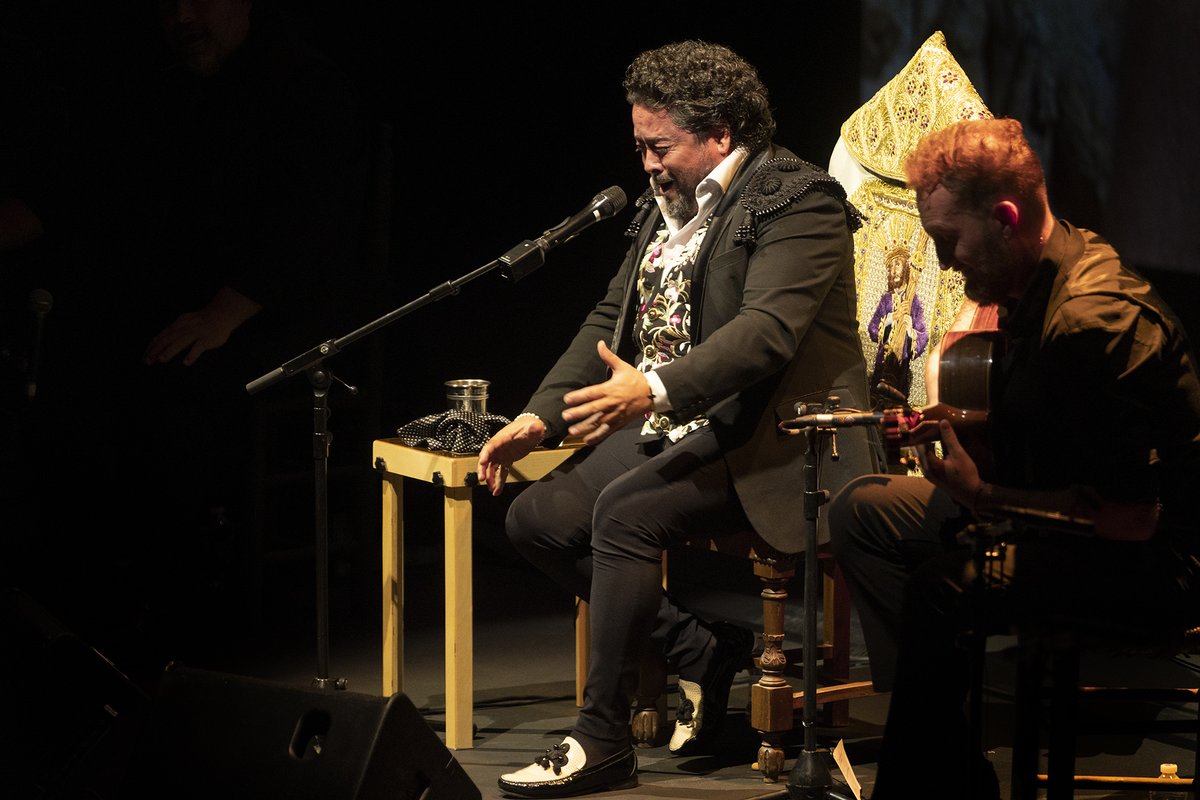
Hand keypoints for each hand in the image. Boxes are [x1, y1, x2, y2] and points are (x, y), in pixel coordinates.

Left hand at [144, 285, 261, 365]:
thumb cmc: (203, 320)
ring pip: (180, 342)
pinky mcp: (207, 339)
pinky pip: (198, 347)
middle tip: (148, 361)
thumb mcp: (185, 322)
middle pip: (167, 339)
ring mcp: (196, 334)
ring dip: (170, 351)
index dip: (152, 346)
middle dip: (156, 350)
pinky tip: (186, 362)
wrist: (221, 314)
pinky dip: (192, 354)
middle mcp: (184, 329)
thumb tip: (160, 341)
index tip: (144, 356)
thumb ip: (174, 331)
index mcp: (178, 325)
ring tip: (162, 360)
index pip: (161, 336)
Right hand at [477, 415, 545, 495]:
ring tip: (491, 489)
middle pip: (487, 459)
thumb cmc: (529, 426)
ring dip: (490, 478)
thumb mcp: (532, 427)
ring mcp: (501, 455)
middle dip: (483, 469)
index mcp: (502, 439)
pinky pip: (500, 472)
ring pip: (492, 468)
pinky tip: (497, 491)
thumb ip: (533, 429)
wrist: (531, 428)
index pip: (490, 446)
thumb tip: (535, 428)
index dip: (485, 454)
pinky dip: (499, 482)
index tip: (482, 462)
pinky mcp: (506, 460)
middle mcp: (498, 448)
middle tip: (482, 479)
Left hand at [561, 340, 652, 445]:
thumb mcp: (622, 366)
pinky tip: (587, 441)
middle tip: (565, 416)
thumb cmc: (635, 380)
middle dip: (578, 413)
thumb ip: (608, 357)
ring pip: (598, 422)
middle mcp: (611, 403)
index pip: (591, 393)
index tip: (567, 399)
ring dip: (584, 428)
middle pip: (592, 409)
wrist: (652, 393)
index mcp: (609, 389)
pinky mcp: (619, 423)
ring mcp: (615, 415)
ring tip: (572, 431)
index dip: (578, 396)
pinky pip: (607, 431)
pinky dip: (597, 437)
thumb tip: (600, 344)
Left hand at [914, 419, 983, 507]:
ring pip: (922, 456)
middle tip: (923, 427)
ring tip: (931, 435)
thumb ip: (950, 438)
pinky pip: (926, 462)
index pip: (919, 443)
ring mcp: (928, 475)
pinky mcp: (933, 477)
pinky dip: (928, 453)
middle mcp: (925, 469)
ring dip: (925, 446)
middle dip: (921, 438)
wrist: (971, 494)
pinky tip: (936, 448)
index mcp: (928, 463)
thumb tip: (943, 422)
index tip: (923, 422)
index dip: (921, 432)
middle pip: (918, 450)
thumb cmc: (965, 474)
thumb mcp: (958, 454)